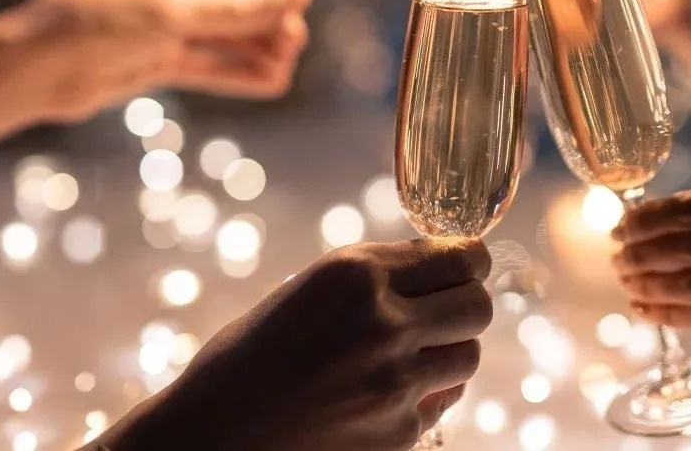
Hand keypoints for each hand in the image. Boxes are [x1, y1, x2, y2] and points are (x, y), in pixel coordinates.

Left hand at [29, 0, 311, 120]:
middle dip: (268, 19)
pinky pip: (210, 64)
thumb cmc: (96, 25)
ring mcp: (168, 24)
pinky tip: (268, 84)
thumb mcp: (171, 13)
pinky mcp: (160, 59)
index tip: (303, 0)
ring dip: (257, 49)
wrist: (36, 71)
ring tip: (285, 67)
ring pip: (226, 35)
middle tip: (294, 42)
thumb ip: (233, 10)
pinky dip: (238, 73)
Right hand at [98, 238, 492, 450]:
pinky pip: (442, 402)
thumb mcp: (312, 289)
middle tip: (444, 312)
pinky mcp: (398, 433)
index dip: (468, 263)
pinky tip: (384, 394)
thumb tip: (447, 265)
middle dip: (467, 306)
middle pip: (478, 306)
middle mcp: (383, 323)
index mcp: (356, 274)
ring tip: (408, 356)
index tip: (464, 269)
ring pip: (469, 356)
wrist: (212, 435)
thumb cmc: (253, 355)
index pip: (462, 257)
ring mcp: (395, 383)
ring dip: (448, 352)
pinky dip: (424, 395)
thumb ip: (379, 277)